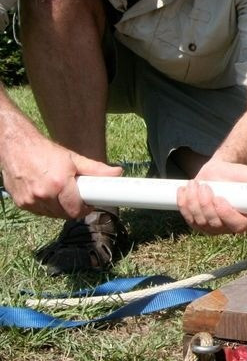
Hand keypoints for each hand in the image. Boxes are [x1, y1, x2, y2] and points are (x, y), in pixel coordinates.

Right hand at [1, 134, 121, 218]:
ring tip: (60, 191)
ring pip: (52, 214)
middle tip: (75, 195)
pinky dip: (45, 206)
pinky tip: (46, 193)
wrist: (16, 145)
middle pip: (64, 214)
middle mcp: (43, 195)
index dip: (85, 209)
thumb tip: (117, 172)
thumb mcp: (74, 159)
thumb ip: (96, 169)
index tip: (88, 204)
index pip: (76, 210)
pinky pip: (39, 211)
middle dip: (72, 207)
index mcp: (59, 184)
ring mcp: (30, 200)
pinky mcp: (21, 203)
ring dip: (58, 208)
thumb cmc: (45, 151)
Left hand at [176, 159, 246, 234]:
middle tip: (204, 186)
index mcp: (245, 220)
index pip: (235, 225)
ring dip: (193, 202)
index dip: (225, 214)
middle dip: (205, 205)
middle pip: (213, 223)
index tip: (219, 198)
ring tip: (195, 183)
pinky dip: (183, 204)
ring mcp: (210, 225)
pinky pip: (188, 217)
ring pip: (198, 220)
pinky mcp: (197, 220)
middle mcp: (227, 226)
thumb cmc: (242, 176)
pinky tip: (184, 190)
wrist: (225, 173)